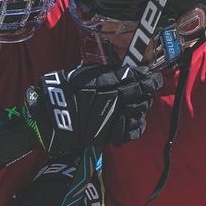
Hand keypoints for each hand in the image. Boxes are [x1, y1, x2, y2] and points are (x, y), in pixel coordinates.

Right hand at [28, 65, 160, 154]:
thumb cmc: (68, 90)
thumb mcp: (89, 74)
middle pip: (144, 97)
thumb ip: (111, 73)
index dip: (152, 80)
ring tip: (136, 106)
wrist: (52, 115)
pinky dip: (136, 126)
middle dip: (146, 94)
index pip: (143, 81)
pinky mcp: (110, 134)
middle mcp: (118, 101)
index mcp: (113, 84)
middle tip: (143, 92)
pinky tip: (133, 121)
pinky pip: (132, 131)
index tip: (154, 78)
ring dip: (141, 109)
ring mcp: (115, 119)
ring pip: (140, 113)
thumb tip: (132, 72)